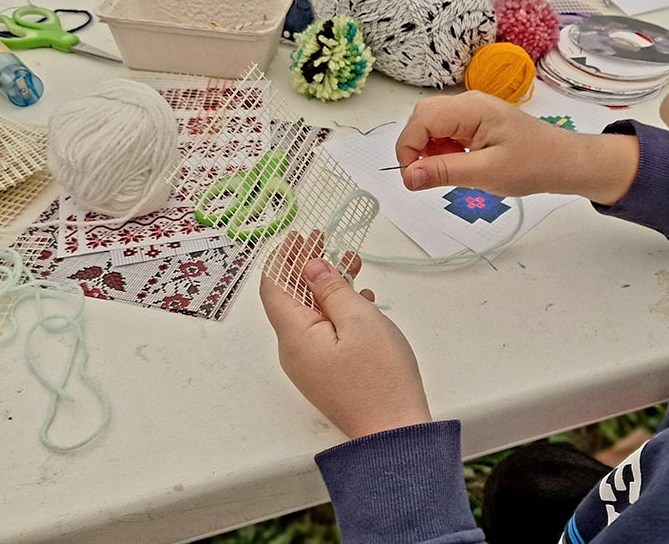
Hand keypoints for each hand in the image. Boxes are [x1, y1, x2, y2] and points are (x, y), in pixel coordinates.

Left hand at [260, 231, 430, 439]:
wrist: (395, 435)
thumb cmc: (380, 377)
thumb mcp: (359, 320)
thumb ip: (331, 288)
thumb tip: (309, 265)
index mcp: (294, 335)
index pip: (273, 287)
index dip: (282, 257)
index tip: (298, 235)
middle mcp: (295, 350)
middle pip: (292, 297)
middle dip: (307, 265)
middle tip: (324, 238)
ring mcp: (311, 363)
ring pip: (312, 312)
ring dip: (329, 284)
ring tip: (352, 261)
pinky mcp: (328, 372)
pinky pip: (325, 331)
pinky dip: (340, 308)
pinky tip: (363, 297)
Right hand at [395, 91, 640, 204]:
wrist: (565, 162)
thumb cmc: (533, 166)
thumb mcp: (486, 173)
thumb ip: (444, 172)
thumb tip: (407, 177)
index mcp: (472, 108)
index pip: (421, 119)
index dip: (408, 147)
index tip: (412, 177)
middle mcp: (468, 102)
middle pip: (423, 117)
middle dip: (417, 147)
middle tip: (428, 175)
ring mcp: (472, 110)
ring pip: (431, 125)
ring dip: (430, 150)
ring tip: (451, 170)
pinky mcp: (475, 121)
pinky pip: (446, 131)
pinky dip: (442, 149)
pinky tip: (459, 164)